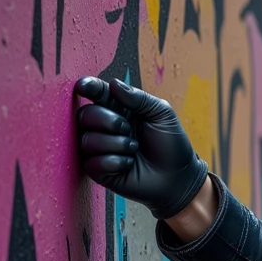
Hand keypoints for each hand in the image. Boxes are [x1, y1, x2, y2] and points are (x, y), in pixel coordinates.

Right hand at [75, 76, 208, 220]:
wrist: (177, 176)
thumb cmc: (171, 143)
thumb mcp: (162, 114)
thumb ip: (138, 98)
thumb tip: (113, 83)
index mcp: (120, 108)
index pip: (97, 93)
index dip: (88, 88)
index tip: (84, 87)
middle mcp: (106, 127)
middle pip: (84, 115)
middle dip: (106, 120)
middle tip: (126, 129)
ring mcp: (101, 150)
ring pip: (87, 140)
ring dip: (114, 144)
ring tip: (134, 149)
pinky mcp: (100, 171)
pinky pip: (93, 163)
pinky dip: (114, 162)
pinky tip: (129, 164)